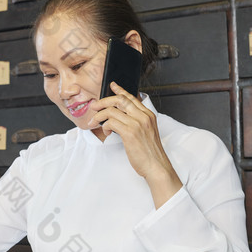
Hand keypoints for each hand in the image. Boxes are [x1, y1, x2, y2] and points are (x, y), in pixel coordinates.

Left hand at [88, 82, 181, 207]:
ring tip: (95, 123)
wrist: (156, 166)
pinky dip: (105, 126)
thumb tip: (118, 117)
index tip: (112, 85)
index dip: (120, 90)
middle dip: (104, 101)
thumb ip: (136, 122)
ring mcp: (137, 123)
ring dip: (99, 116)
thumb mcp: (146, 132)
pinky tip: (106, 132)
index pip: (131, 97)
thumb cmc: (149, 153)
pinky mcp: (130, 132)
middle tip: (95, 106)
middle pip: (120, 100)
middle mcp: (143, 116)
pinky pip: (111, 122)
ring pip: (112, 111)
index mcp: (148, 115)